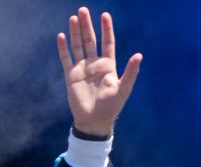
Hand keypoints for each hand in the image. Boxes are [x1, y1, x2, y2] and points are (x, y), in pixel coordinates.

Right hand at [55, 7, 141, 136]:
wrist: (94, 121)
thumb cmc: (111, 107)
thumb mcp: (123, 89)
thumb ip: (131, 72)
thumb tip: (139, 55)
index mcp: (108, 66)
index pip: (107, 43)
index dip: (106, 29)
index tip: (105, 15)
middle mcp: (95, 64)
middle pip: (90, 40)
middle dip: (87, 25)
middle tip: (83, 10)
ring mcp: (82, 69)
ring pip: (78, 46)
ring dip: (75, 32)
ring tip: (74, 18)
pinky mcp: (71, 76)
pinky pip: (66, 58)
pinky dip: (63, 48)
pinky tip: (62, 36)